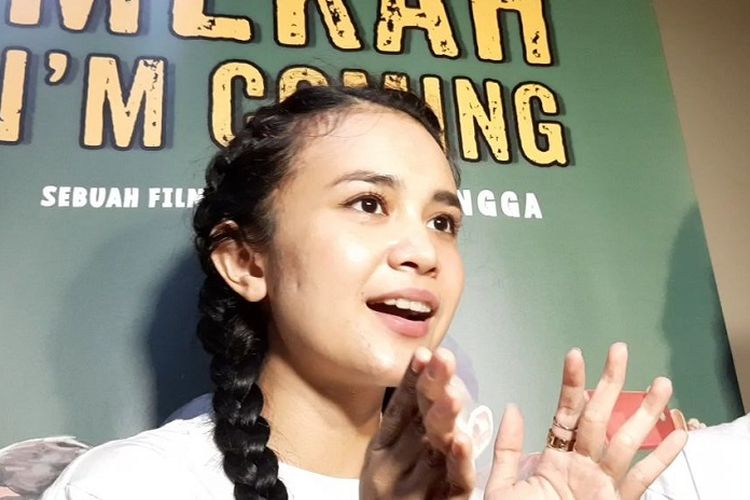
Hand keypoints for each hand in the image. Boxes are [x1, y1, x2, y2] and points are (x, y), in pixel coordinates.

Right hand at [360, 347, 474, 499]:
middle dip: (433, 388)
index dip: (415, 379)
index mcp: (380, 451)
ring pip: (432, 452)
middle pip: (417, 424)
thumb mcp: (385, 457)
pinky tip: (462, 441)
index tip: (428, 352)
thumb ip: (404, 419)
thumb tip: (421, 368)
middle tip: (444, 360)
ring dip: (444, 420)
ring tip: (453, 395)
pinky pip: (452, 486)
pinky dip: (458, 462)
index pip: (400, 408)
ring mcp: (412, 492)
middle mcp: (390, 469)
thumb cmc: (388, 497)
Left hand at [485, 343, 687, 499]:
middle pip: (601, 417)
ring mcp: (604, 485)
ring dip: (644, 413)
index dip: (571, 384)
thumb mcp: (503, 487)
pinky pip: (643, 479)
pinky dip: (663, 459)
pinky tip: (680, 434)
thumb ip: (510, 450)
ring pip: (627, 441)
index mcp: (555, 459)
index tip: (575, 353)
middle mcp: (583, 466)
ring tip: (661, 383)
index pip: (566, 413)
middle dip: (612, 384)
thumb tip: (514, 406)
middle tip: (620, 350)